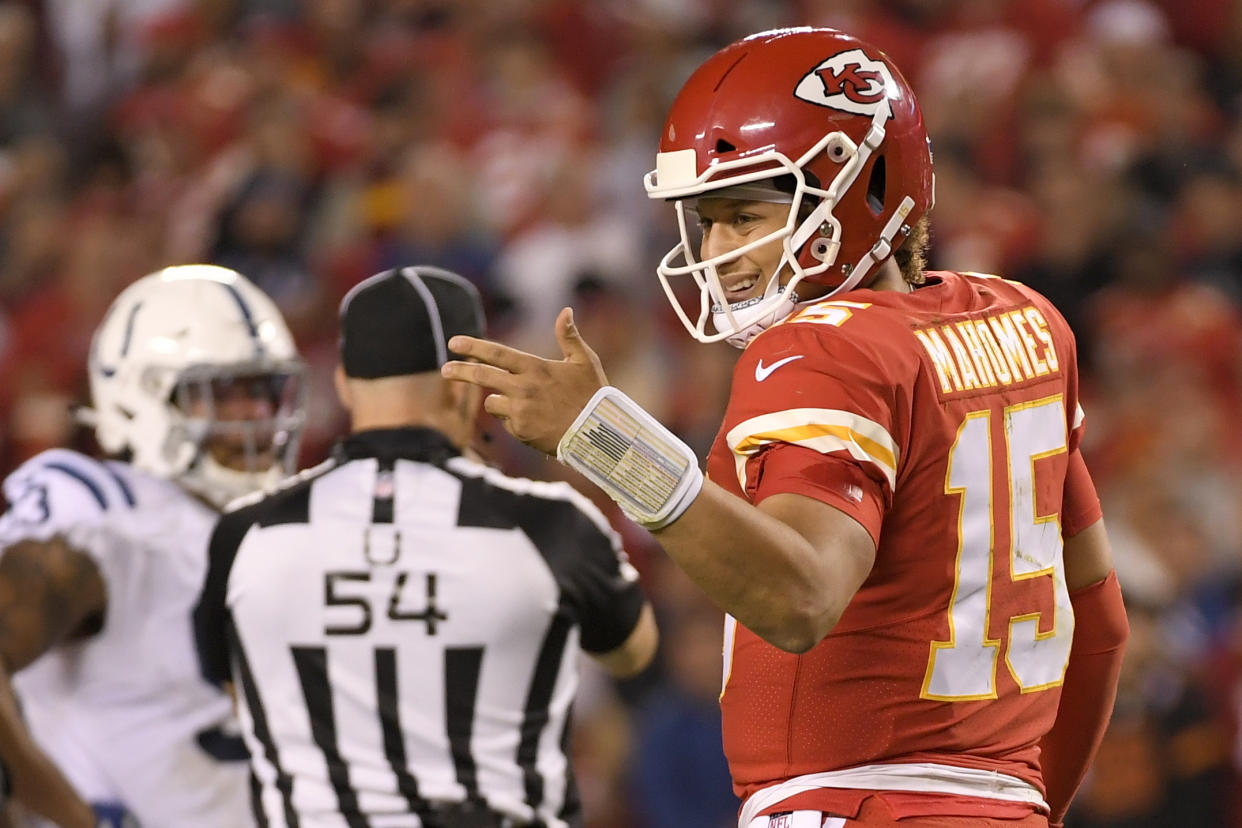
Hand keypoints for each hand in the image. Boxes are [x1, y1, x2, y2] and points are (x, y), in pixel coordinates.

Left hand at [442, 307, 608, 455]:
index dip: (472, 347)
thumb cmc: (593, 395)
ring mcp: (520, 411)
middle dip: (460, 371)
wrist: (597, 434)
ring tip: (524, 406)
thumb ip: (570, 337)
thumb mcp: (585, 362)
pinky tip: (535, 422)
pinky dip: (514, 421)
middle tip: (444, 369)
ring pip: (492, 402)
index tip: (453, 343)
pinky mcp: (520, 431)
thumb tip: (566, 310)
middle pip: (482, 376)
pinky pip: (506, 422)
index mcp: (536, 367)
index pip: (497, 353)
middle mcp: (524, 388)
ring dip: (499, 401)